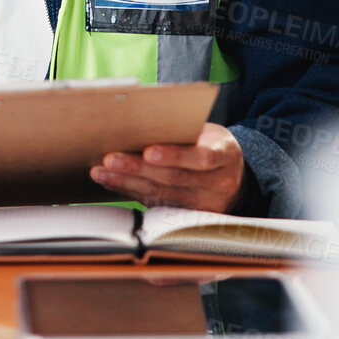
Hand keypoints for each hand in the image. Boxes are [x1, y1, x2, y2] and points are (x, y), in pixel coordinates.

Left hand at [91, 122, 245, 212]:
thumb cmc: (214, 146)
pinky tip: (113, 182)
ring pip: (161, 194)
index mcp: (226, 155)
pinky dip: (132, 192)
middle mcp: (219, 184)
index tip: (148, 151)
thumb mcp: (210, 134)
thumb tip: (140, 122)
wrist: (235, 177)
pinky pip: (157, 204)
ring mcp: (205, 204)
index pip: (201, 157)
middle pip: (174, 178)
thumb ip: (185, 132)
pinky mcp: (189, 216)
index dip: (174, 156)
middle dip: (138, 169)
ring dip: (127, 182)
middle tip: (110, 159)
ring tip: (102, 172)